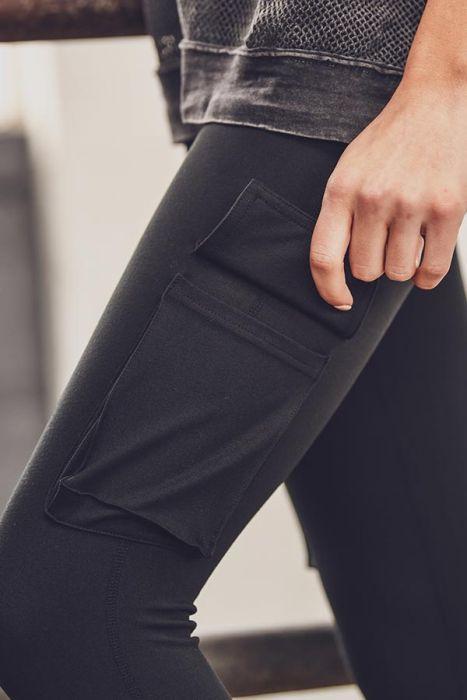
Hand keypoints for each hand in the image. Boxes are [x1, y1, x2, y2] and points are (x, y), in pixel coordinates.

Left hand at [309, 81, 466, 309]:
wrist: (436, 102)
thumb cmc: (389, 142)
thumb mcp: (348, 170)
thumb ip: (340, 215)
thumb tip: (339, 270)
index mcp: (341, 190)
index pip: (323, 257)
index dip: (328, 289)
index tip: (339, 301)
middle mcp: (373, 197)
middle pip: (365, 270)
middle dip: (374, 264)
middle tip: (386, 240)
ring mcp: (411, 203)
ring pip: (398, 272)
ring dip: (402, 265)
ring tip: (408, 237)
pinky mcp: (448, 208)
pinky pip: (431, 270)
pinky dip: (427, 276)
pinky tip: (425, 259)